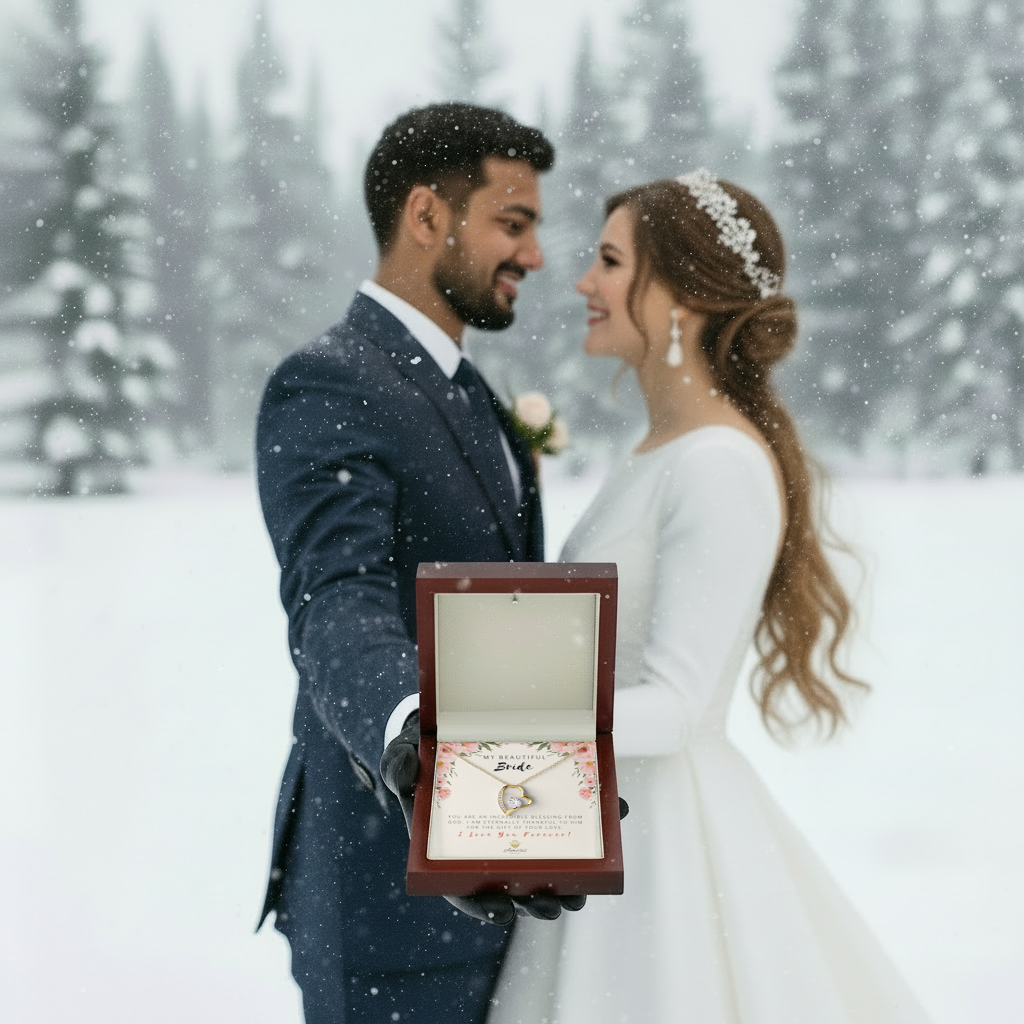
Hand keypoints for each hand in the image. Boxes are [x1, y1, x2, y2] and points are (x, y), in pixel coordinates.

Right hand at [379, 716, 626, 925]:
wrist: (442, 736)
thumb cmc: (420, 755)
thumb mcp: (401, 757)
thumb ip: (398, 767)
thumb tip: (404, 774)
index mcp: (449, 848)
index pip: (464, 887)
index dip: (481, 903)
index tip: (500, 911)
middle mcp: (485, 850)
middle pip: (511, 889)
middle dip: (534, 902)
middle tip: (553, 905)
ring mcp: (515, 837)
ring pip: (544, 872)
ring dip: (567, 885)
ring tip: (581, 892)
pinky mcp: (542, 813)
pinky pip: (569, 829)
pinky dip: (591, 829)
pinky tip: (615, 814)